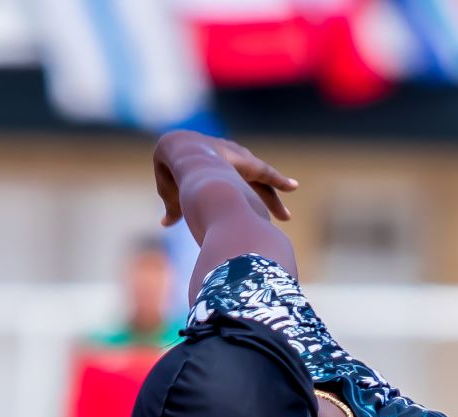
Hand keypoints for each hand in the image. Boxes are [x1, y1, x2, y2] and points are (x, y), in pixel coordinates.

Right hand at [153, 132, 296, 227]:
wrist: (177, 151)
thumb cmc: (171, 173)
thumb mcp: (172, 194)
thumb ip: (174, 208)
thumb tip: (165, 223)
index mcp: (217, 170)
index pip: (235, 189)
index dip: (245, 201)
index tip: (256, 216)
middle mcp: (233, 163)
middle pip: (254, 187)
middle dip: (266, 203)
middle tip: (282, 219)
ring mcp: (241, 162)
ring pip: (262, 184)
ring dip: (273, 202)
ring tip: (286, 217)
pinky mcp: (247, 163)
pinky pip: (266, 172)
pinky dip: (278, 180)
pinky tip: (293, 187)